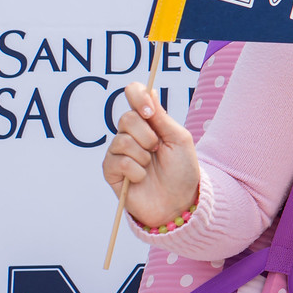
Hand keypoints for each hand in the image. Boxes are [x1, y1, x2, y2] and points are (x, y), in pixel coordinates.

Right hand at [102, 82, 201, 228]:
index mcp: (149, 121)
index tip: (150, 112)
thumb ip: (162, 118)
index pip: (134, 94)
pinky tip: (141, 178)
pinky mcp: (110, 171)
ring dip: (143, 156)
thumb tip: (148, 91)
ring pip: (121, 140)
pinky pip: (117, 161)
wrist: (179, 201)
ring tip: (150, 165)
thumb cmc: (182, 170)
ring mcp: (118, 152)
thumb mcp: (179, 139)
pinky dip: (136, 171)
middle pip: (126, 118)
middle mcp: (131, 133)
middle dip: (147, 136)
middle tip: (157, 149)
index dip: (137, 97)